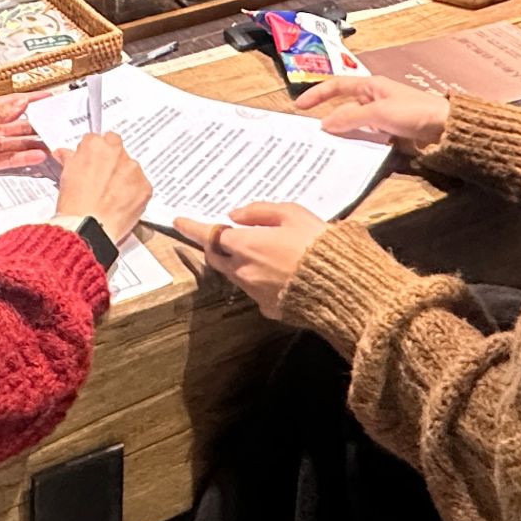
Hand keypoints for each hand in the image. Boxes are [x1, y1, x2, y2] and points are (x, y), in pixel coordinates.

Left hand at [0, 96, 48, 182]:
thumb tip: (21, 101)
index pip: (15, 104)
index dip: (32, 101)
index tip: (50, 99)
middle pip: (20, 125)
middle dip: (38, 124)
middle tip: (57, 125)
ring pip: (18, 143)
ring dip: (34, 142)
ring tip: (52, 142)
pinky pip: (10, 160)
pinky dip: (24, 158)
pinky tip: (37, 155)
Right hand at [52, 133, 152, 243]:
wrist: (88, 228)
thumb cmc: (74, 204)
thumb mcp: (65, 176)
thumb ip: (69, 158)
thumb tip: (65, 153)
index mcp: (95, 145)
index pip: (98, 139)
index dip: (95, 153)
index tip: (93, 163)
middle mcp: (117, 152)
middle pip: (117, 148)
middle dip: (111, 160)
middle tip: (103, 179)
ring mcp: (133, 169)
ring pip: (130, 167)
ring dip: (123, 176)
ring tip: (111, 195)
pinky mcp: (145, 186)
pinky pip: (140, 185)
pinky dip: (133, 192)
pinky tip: (121, 203)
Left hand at [172, 202, 330, 318]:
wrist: (342, 285)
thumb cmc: (318, 244)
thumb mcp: (292, 213)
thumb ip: (259, 212)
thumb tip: (235, 215)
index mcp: (246, 244)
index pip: (209, 234)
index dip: (191, 227)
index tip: (178, 221)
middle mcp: (244, 271)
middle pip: (217, 257)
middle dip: (212, 245)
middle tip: (216, 234)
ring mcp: (255, 293)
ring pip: (236, 273)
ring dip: (238, 261)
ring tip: (259, 249)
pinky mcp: (269, 308)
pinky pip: (256, 289)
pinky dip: (260, 278)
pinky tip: (279, 271)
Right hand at [293, 75, 448, 148]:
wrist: (445, 129)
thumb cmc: (414, 112)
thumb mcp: (379, 113)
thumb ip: (351, 118)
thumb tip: (325, 124)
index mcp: (371, 86)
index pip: (337, 86)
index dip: (317, 94)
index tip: (299, 107)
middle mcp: (373, 100)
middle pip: (343, 109)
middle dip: (328, 120)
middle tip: (310, 136)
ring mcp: (381, 118)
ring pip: (354, 126)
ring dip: (342, 135)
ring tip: (324, 149)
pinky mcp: (388, 134)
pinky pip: (366, 139)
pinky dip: (355, 145)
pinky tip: (347, 154)